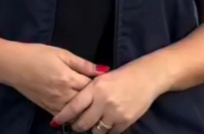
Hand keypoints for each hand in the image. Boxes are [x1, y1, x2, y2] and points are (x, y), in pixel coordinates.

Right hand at [4, 43, 106, 114]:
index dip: (101, 86)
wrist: (13, 65)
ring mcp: (54, 104)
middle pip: (86, 103)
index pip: (92, 87)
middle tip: (104, 98)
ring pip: (76, 113)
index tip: (107, 84)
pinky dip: (72, 115)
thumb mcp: (62, 53)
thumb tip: (103, 70)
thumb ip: (83, 64)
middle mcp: (63, 94)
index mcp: (68, 78)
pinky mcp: (46, 108)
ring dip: (85, 111)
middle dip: (95, 100)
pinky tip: (78, 112)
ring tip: (94, 107)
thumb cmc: (37, 54)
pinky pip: (63, 116)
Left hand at [51, 60, 165, 132]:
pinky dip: (107, 131)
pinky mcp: (126, 121)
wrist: (147, 77)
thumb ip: (88, 91)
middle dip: (77, 126)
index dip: (63, 117)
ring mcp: (115, 113)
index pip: (74, 107)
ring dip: (92, 130)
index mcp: (95, 88)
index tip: (56, 122)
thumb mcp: (102, 78)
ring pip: (96, 131)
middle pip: (83, 123)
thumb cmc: (122, 76)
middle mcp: (103, 102)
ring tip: (93, 124)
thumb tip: (73, 107)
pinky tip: (106, 124)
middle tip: (76, 125)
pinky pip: (111, 133)